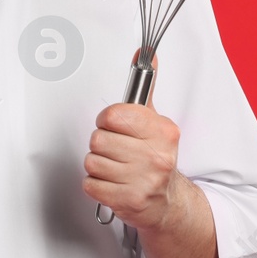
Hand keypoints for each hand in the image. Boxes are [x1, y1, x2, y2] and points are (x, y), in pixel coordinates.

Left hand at [83, 50, 186, 232]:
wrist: (166, 202)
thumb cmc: (154, 157)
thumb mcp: (154, 120)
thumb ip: (145, 87)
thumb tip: (145, 55)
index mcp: (163, 132)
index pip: (114, 115)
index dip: (108, 120)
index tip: (116, 126)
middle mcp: (156, 157)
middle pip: (98, 139)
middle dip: (102, 144)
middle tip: (118, 150)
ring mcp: (143, 182)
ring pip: (91, 162)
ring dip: (98, 165)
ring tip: (116, 168)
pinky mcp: (128, 202)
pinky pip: (90, 184)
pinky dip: (96, 185)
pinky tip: (113, 183)